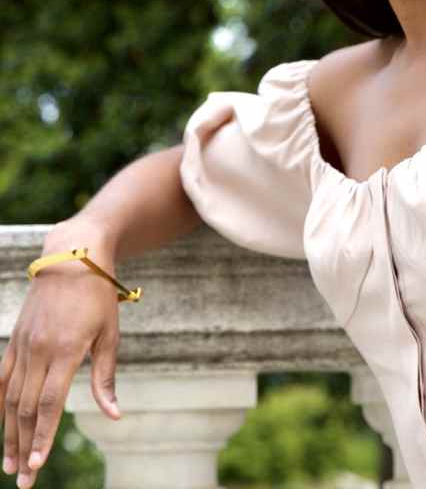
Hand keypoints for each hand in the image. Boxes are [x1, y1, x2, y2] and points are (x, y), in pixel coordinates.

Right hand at [1, 222, 122, 487]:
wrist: (72, 259)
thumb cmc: (98, 297)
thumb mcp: (110, 334)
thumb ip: (105, 377)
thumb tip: (114, 415)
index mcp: (66, 350)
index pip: (49, 404)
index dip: (43, 437)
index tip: (38, 467)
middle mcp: (39, 351)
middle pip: (26, 409)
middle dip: (24, 447)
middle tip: (23, 480)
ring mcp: (23, 346)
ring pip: (11, 400)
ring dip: (10, 434)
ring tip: (10, 465)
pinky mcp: (15, 340)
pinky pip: (2, 380)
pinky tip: (0, 426)